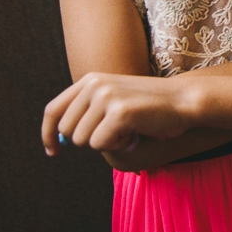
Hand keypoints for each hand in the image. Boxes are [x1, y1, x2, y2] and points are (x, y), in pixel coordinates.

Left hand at [42, 72, 195, 154]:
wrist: (183, 100)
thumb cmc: (148, 107)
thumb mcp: (112, 100)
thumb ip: (86, 114)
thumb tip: (59, 141)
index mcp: (90, 80)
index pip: (52, 110)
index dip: (47, 134)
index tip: (52, 151)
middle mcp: (94, 85)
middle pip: (66, 130)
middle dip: (87, 140)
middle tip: (113, 133)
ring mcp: (107, 96)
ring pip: (82, 140)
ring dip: (104, 143)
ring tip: (126, 130)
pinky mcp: (120, 112)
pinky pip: (100, 144)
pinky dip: (116, 146)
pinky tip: (133, 133)